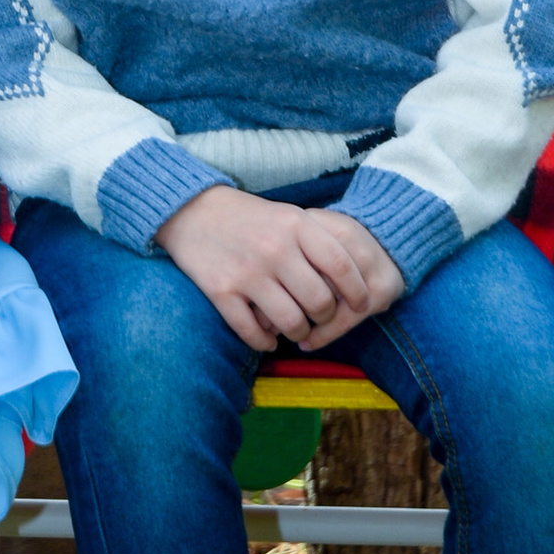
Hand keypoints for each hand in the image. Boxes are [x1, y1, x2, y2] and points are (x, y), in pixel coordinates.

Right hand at [154, 187, 404, 353]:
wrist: (192, 210)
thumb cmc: (251, 218)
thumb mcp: (290, 216)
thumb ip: (320, 243)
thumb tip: (356, 283)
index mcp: (297, 225)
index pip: (342, 265)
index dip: (358, 291)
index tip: (360, 304)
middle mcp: (275, 249)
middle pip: (319, 301)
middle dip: (326, 318)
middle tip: (320, 318)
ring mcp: (247, 272)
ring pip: (290, 322)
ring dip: (298, 333)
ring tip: (296, 330)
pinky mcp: (220, 291)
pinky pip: (252, 332)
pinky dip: (264, 343)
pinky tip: (267, 340)